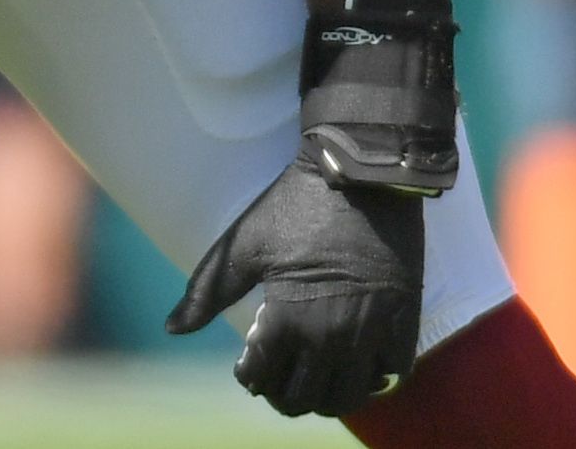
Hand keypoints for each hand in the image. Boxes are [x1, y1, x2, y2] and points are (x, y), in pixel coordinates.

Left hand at [166, 144, 422, 417]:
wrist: (360, 175)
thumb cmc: (294, 206)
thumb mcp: (243, 245)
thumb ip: (206, 292)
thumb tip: (172, 328)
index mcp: (286, 319)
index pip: (263, 379)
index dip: (250, 378)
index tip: (248, 368)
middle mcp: (330, 337)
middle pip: (304, 399)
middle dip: (283, 394)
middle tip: (277, 377)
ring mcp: (371, 332)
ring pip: (348, 397)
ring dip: (326, 395)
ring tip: (314, 376)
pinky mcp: (404, 320)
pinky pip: (391, 374)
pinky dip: (371, 378)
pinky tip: (354, 362)